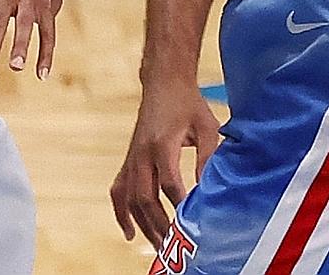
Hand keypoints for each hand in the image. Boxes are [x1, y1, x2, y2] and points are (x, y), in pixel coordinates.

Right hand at [109, 79, 220, 243]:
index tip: (194, 224)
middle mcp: (141, 153)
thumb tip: (210, 190)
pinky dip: (121, 212)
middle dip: (160, 225)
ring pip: (130, 198)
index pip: (169, 184)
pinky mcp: (128, 160)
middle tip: (174, 247)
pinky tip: (129, 232)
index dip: (181, 206)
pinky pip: (119, 190)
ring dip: (143, 225)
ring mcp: (131, 157)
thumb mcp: (207, 127)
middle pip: (145, 197)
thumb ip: (208, 158)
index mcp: (161, 144)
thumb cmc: (188, 104)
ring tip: (159, 246)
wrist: (163, 82)